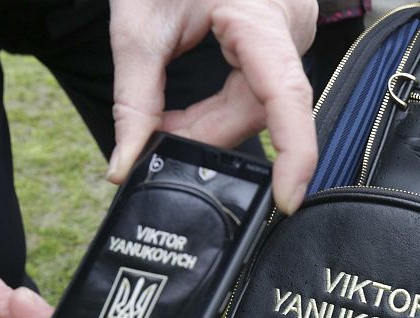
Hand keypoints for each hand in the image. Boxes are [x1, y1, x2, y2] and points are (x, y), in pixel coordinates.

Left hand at [107, 0, 318, 213]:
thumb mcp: (139, 25)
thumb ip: (135, 100)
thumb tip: (125, 164)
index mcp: (261, 17)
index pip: (288, 96)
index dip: (294, 153)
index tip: (287, 198)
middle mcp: (288, 28)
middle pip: (261, 111)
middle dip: (207, 137)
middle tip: (156, 146)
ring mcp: (287, 35)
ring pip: (257, 108)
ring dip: (208, 127)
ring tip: (162, 126)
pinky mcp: (278, 43)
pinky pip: (255, 93)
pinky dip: (218, 112)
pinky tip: (185, 117)